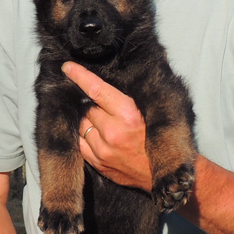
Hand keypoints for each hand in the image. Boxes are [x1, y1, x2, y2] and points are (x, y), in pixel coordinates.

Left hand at [62, 61, 151, 190]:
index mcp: (129, 115)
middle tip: (99, 103)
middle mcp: (113, 133)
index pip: (96, 89)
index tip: (67, 67)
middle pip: (87, 108)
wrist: (165, 174)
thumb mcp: (154, 110)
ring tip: (100, 120)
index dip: (79, 76)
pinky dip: (84, 136)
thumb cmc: (161, 138)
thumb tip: (139, 58)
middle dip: (90, 103)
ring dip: (86, 120)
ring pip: (81, 125)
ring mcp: (103, 150)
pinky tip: (94, 133)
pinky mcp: (98, 163)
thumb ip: (140, 89)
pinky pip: (80, 144)